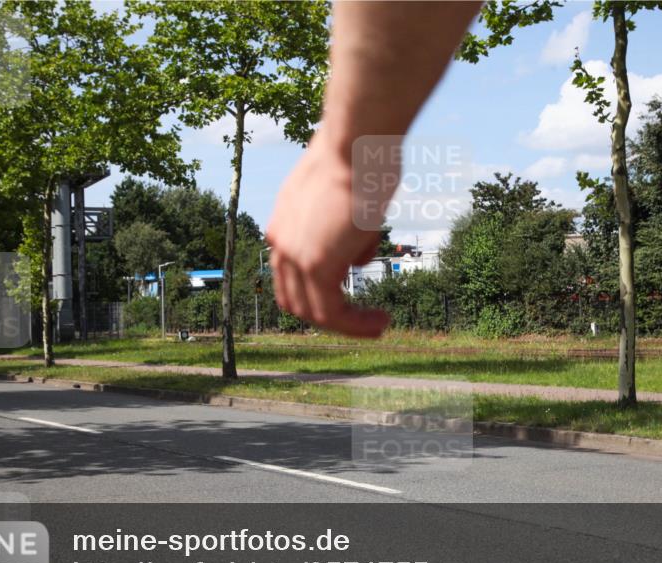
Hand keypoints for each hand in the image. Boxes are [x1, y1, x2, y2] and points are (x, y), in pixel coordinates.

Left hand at [266, 132, 391, 337]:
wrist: (355, 138)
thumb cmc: (360, 154)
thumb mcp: (347, 198)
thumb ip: (346, 229)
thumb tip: (357, 255)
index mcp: (283, 223)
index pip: (290, 274)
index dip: (318, 293)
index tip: (350, 296)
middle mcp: (280, 241)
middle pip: (296, 299)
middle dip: (330, 315)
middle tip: (363, 319)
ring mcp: (294, 254)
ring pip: (314, 311)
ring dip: (348, 325)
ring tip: (378, 325)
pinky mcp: (316, 264)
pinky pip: (333, 312)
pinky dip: (356, 324)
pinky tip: (381, 322)